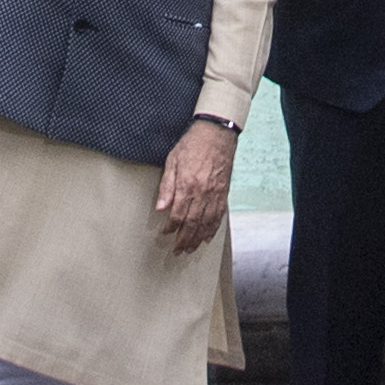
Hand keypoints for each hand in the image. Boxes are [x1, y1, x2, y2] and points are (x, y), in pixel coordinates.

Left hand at [154, 116, 233, 248]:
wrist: (217, 133)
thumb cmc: (192, 144)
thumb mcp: (172, 161)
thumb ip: (167, 186)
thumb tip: (161, 207)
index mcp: (187, 185)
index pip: (177, 215)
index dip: (170, 228)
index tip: (164, 234)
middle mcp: (202, 193)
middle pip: (192, 224)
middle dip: (184, 240)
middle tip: (177, 251)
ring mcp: (215, 194)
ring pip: (206, 223)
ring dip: (198, 239)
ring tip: (191, 249)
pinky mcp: (224, 192)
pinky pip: (219, 215)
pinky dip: (213, 228)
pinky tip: (207, 236)